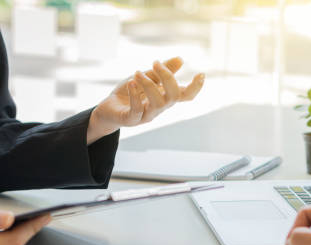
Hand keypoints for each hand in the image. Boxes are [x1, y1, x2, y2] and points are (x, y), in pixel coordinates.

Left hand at [87, 56, 204, 142]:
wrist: (109, 109)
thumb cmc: (130, 93)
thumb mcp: (146, 77)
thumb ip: (161, 71)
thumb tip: (181, 59)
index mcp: (165, 97)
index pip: (186, 96)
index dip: (196, 88)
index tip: (201, 74)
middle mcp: (159, 108)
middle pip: (174, 96)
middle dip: (168, 77)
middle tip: (155, 63)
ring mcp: (146, 115)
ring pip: (158, 103)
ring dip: (149, 85)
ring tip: (137, 73)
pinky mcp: (131, 120)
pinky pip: (137, 110)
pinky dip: (135, 96)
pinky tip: (131, 83)